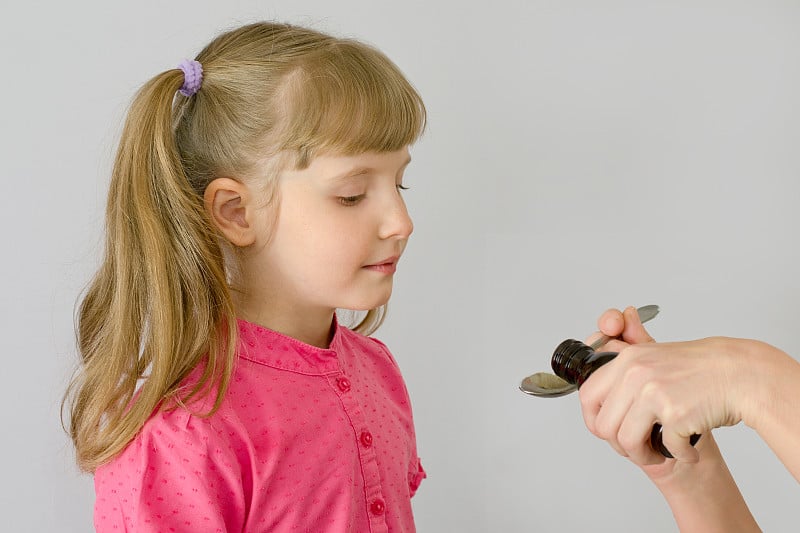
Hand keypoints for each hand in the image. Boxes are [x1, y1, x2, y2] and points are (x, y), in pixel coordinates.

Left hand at [578, 307, 744, 467]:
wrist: (739, 373)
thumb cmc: (700, 368)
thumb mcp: (654, 354)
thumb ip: (625, 362)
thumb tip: (598, 365)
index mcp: (627, 360)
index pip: (588, 396)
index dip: (594, 420)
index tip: (607, 431)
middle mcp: (635, 373)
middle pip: (603, 425)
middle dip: (619, 445)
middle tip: (639, 447)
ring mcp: (654, 392)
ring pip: (627, 441)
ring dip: (644, 456)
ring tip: (660, 452)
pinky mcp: (675, 412)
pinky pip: (666, 448)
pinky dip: (679, 455)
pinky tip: (688, 449)